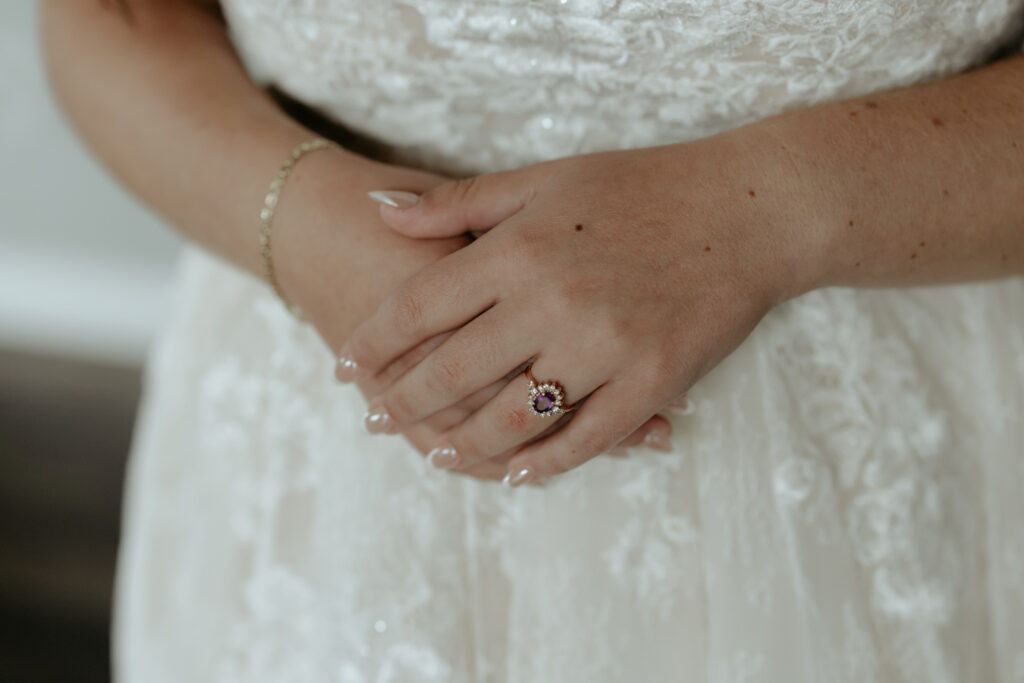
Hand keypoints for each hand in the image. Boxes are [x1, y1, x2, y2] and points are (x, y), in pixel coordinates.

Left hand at [272, 156, 666, 481]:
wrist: (748, 212)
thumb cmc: (644, 187)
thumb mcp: (546, 179)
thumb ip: (460, 203)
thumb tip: (381, 213)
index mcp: (519, 248)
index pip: (420, 306)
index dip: (373, 342)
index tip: (346, 366)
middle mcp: (552, 302)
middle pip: (452, 371)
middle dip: (401, 402)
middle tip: (376, 420)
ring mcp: (603, 349)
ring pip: (510, 419)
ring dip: (462, 444)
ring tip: (435, 453)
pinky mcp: (651, 383)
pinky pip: (583, 440)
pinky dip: (542, 464)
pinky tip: (516, 473)